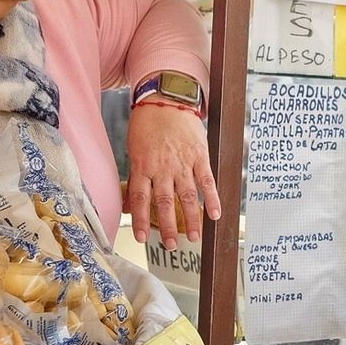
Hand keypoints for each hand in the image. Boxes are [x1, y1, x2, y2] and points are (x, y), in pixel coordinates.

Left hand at [125, 103, 220, 248]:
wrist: (167, 98)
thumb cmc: (147, 125)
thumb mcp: (134, 150)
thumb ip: (136, 176)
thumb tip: (129, 204)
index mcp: (143, 166)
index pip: (140, 199)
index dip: (141, 220)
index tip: (143, 238)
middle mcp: (163, 167)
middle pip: (165, 203)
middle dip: (168, 227)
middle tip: (171, 246)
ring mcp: (183, 162)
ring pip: (187, 196)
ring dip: (191, 219)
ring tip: (194, 237)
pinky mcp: (199, 155)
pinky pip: (207, 180)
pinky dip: (213, 198)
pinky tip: (216, 214)